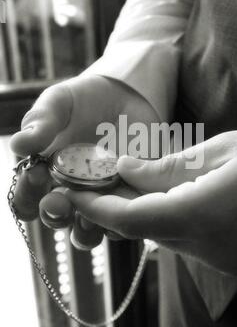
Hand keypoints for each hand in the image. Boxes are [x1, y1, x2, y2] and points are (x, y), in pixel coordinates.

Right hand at [10, 74, 158, 246]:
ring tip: (91, 214)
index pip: (26, 200)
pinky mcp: (129, 197)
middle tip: (57, 201)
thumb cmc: (83, 100)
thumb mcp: (59, 103)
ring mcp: (100, 197)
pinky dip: (123, 219)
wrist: (125, 95)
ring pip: (88, 231)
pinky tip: (125, 207)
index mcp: (45, 174)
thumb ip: (41, 122)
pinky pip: (125, 219)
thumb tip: (19, 145)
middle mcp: (69, 192)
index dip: (25, 197)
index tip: (35, 175)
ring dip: (86, 228)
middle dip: (54, 214)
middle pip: (56, 219)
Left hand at [62, 127, 236, 274]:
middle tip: (98, 182)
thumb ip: (166, 167)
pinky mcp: (226, 260)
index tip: (74, 194)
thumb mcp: (218, 150)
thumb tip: (124, 171)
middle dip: (115, 208)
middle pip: (142, 229)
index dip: (97, 207)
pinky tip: (166, 198)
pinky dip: (166, 221)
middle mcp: (207, 246)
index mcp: (203, 213)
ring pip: (161, 237)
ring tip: (129, 184)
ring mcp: (217, 258)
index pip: (132, 218)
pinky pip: (183, 242)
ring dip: (141, 213)